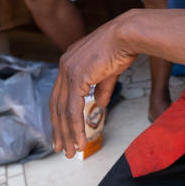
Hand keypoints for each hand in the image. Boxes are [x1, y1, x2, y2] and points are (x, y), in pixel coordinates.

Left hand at [49, 17, 138, 156]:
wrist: (127, 34)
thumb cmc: (122, 47)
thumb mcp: (109, 71)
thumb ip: (101, 87)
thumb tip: (99, 103)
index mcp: (70, 62)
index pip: (60, 94)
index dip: (60, 115)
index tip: (62, 131)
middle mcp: (64, 66)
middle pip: (56, 105)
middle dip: (59, 129)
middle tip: (61, 148)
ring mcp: (68, 71)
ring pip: (63, 111)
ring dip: (67, 134)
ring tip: (70, 152)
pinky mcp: (77, 78)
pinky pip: (73, 110)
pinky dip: (75, 128)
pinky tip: (80, 141)